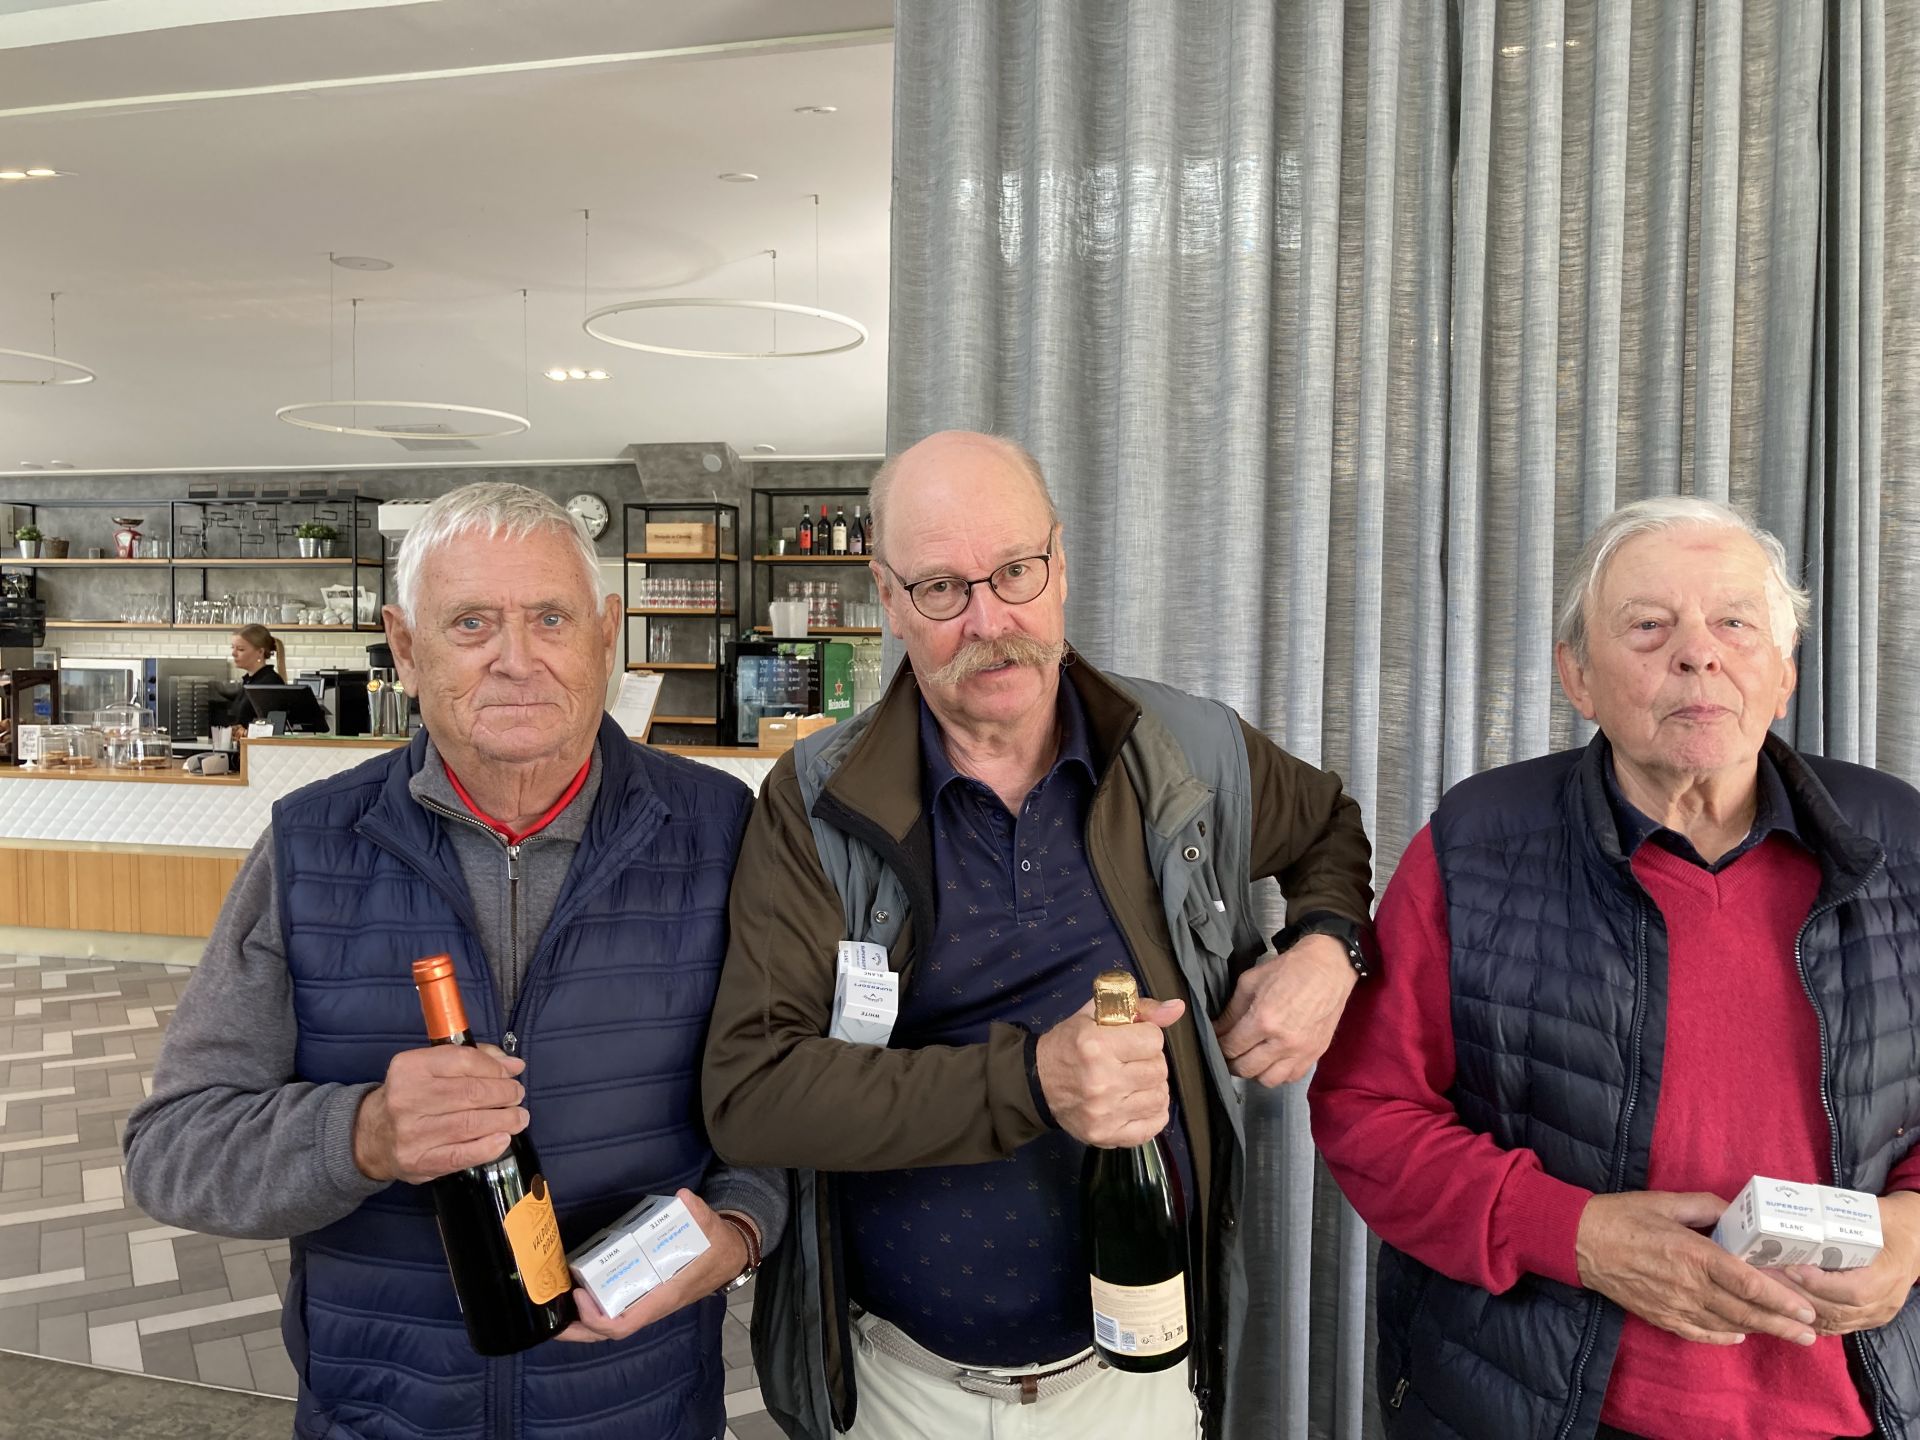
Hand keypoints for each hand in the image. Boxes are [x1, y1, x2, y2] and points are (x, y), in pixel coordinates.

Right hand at [351, 1042, 527, 1184]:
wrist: (372, 1137)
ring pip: (470, 1124)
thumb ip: (473, 1060)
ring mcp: (411, 1133)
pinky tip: (503, 1139)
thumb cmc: (412, 1097)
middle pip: (471, 1093)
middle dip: (504, 1094)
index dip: (495, 1068)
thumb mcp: (431, 1068)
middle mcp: (407, 1098)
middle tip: (517, 1096)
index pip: (464, 1061)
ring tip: (518, 1117)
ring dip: (504, 1120)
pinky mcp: (419, 1161)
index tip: (510, 1074)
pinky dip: (488, 1147)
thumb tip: (513, 1065)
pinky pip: (461, 1155)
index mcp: (410, 1067)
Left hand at [556, 1190, 749, 1342]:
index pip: (626, 1323)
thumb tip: (684, 1198)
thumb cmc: (718, 1247)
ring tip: (556, 1311)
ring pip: (610, 1325)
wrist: (730, 1256)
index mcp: (663, 1296)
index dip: (598, 1318)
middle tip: (551, 1323)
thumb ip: (699, 1213)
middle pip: (609, 1332)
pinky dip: (593, 1309)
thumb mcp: (712, 1228)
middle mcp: (651, 1306)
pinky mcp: (644, 1295)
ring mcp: (646, 1302)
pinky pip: (615, 1311)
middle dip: (580, 1331)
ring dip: (582, 1323)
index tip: (580, 1294)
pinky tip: (578, 1292)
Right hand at [1036, 996, 1185, 1146]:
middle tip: (1132, 1061)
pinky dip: (1152, 1113)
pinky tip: (1137, 1102)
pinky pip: (1153, 1125)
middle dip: (1150, 1061)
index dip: (1146, 1036)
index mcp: (1097, 1045)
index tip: (1131, 1039)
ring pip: (1159, 1097)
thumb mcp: (1096, 1014)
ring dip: (1152, 1087)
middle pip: (1159, 1070)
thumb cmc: (1069, 1044)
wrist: (1037, 1082)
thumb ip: (1141, 1008)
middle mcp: (1102, 1081)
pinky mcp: (1106, 1135)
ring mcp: (1104, 1112)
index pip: (1154, 1040)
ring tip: (1134, 1081)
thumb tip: (1177, 1008)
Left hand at [1213, 934, 1356, 1086]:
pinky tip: (1274, 1058)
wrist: (1328, 968)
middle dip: (1232, 1061)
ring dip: (1255, 1071)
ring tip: (1253, 1056)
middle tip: (1231, 1051)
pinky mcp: (1315, 1054)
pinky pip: (1291, 1077)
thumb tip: (1217, 1030)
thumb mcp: (1249, 982)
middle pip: (1246, 1069)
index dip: (1219, 1046)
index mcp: (1263, 1020)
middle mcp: (1282, 1042)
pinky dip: (1279, 1072)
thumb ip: (1231, 1011)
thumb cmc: (1288, 969)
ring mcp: (1301, 1051)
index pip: (1231, 1048)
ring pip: (1268, 1080)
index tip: (1217, 1041)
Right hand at [1575, 1190, 1817, 1346]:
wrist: (1578, 1241)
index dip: (1780, 1298)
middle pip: (1745, 1311)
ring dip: (1760, 1331)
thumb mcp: (1665, 1202)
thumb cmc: (1621, 1216)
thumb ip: (1705, 1206)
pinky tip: (1738, 1336)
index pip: (1747, 1282)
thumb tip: (1735, 1213)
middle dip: (1782, 1323)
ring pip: (1726, 1324)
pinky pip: (1697, 1333)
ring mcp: (1674, 1304)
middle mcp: (1688, 1285)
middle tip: (1812, 1333)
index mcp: (1693, 1254)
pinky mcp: (1659, 1315)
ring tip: (1788, 1337)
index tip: (1805, 1307)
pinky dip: (1722, 1337)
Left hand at [1777, 1191, 1919, 1335]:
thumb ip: (1839, 1216)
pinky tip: (1783, 1305)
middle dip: (1797, 1296)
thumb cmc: (1888, 1224)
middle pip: (1838, 1310)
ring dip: (1797, 1309)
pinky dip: (1807, 1318)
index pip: (1854, 1291)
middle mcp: (1885, 1301)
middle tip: (1765, 1278)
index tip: (1791, 1268)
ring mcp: (1877, 1314)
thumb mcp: (1872, 1215)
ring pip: (1833, 1322)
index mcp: (1890, 1273)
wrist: (1914, 1242)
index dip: (1820, 1284)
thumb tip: (1798, 1205)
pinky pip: (1835, 1326)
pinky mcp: (1867, 1320)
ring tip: (1767, 1290)